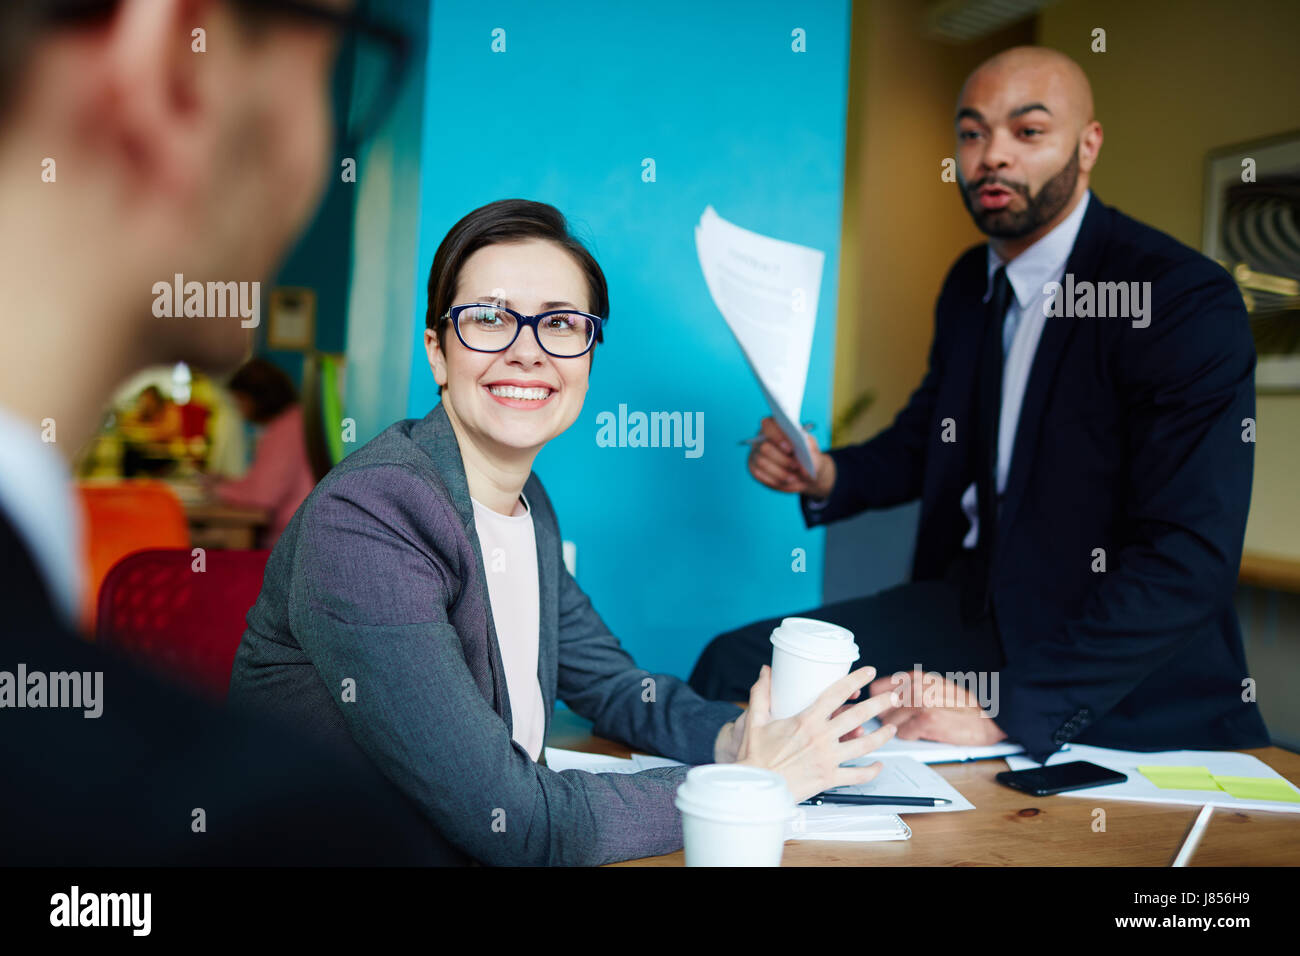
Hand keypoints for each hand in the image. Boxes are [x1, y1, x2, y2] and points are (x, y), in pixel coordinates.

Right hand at [734, 664, 900, 802]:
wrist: (755, 788)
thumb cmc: (755, 757)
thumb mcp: (755, 720)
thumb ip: (761, 694)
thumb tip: (765, 672)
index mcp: (806, 720)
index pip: (836, 693)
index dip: (855, 679)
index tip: (867, 671)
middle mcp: (821, 738)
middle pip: (858, 715)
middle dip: (879, 704)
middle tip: (892, 697)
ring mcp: (828, 759)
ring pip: (864, 745)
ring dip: (882, 735)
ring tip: (891, 728)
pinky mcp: (829, 778)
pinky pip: (857, 775)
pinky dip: (872, 771)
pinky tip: (879, 765)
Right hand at [747, 417, 835, 498]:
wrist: (806, 473)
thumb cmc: (809, 457)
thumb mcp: (815, 453)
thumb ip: (812, 452)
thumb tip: (806, 454)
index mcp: (776, 426)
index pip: (768, 424)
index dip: (777, 436)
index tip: (790, 448)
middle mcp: (762, 438)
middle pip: (765, 447)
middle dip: (782, 459)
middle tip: (796, 466)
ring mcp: (756, 453)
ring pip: (762, 463)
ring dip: (780, 472)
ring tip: (794, 478)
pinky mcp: (754, 468)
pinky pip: (760, 475)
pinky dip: (776, 480)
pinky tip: (788, 482)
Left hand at [868, 669, 1007, 746]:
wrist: (989, 718)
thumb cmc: (965, 707)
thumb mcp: (936, 688)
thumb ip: (912, 690)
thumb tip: (887, 700)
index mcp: (917, 677)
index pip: (878, 688)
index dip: (876, 702)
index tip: (878, 710)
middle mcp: (916, 686)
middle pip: (882, 707)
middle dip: (886, 717)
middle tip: (893, 723)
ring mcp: (920, 702)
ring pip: (891, 721)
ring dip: (897, 728)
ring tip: (910, 728)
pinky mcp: (926, 720)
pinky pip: (903, 733)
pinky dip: (909, 736)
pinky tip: (920, 734)